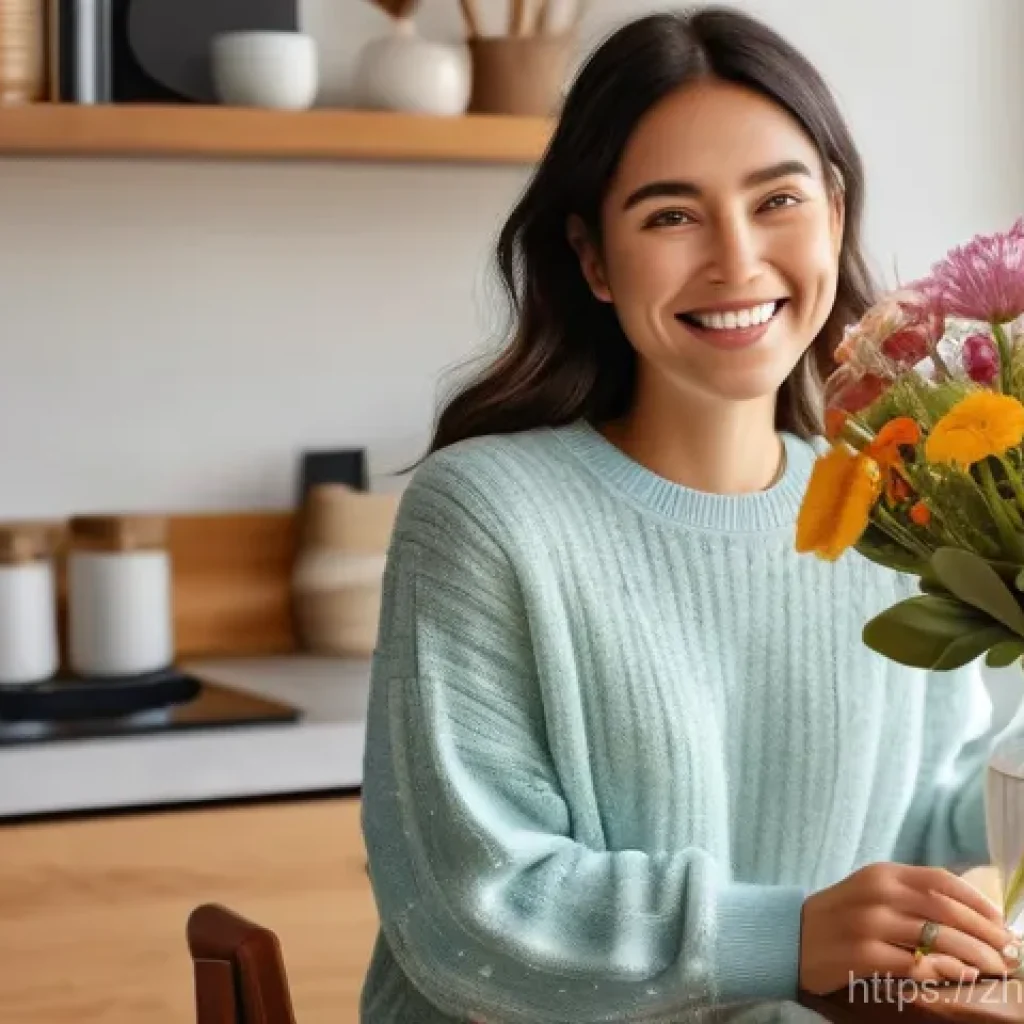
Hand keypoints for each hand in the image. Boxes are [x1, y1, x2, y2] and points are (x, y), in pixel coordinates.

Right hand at [799, 862, 1021, 994]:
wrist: (791, 938)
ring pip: (936, 938)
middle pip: (946, 909)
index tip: (1001, 922)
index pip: (941, 881)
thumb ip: (911, 898)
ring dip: (973, 955)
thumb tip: (967, 915)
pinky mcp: (861, 954)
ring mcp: (868, 923)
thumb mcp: (872, 895)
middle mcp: (877, 893)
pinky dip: (942, 971)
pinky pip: (914, 964)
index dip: (978, 901)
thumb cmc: (840, 917)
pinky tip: (958, 976)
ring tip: (993, 968)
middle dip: (985, 933)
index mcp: (882, 874)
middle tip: (1009, 952)